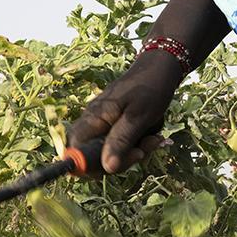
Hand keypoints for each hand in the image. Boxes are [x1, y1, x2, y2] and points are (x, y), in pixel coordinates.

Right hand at [67, 50, 182, 174]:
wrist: (162, 68)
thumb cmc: (150, 87)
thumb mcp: (138, 116)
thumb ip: (121, 141)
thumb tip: (107, 168)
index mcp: (93, 117)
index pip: (75, 150)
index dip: (88, 165)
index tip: (114, 165)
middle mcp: (94, 122)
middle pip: (95, 157)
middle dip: (122, 159)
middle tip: (145, 151)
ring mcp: (105, 124)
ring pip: (113, 153)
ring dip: (135, 151)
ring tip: (156, 137)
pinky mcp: (116, 126)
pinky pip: (122, 144)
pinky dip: (138, 144)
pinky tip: (153, 134)